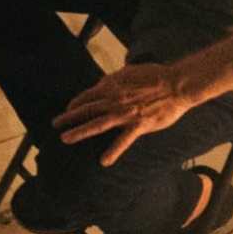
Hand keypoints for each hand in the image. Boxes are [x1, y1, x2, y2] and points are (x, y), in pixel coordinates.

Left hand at [56, 62, 200, 164]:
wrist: (177, 85)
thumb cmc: (156, 76)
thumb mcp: (129, 72)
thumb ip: (114, 79)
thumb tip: (103, 83)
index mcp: (112, 86)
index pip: (87, 96)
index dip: (75, 103)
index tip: (67, 110)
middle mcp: (114, 100)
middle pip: (86, 109)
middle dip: (68, 117)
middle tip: (55, 124)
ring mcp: (125, 114)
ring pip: (97, 124)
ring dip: (79, 131)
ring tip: (65, 138)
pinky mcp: (139, 125)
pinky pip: (123, 141)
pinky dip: (113, 151)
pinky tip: (103, 161)